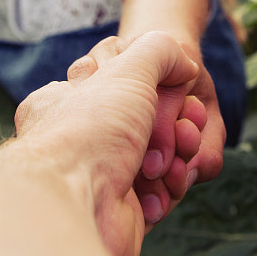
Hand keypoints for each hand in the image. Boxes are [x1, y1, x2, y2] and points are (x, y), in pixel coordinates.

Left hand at [70, 34, 223, 225]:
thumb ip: (159, 51)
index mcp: (71, 99)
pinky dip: (171, 186)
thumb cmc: (91, 128)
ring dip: (180, 154)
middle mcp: (84, 136)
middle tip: (184, 129)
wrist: (79, 203)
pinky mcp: (124, 206)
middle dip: (178, 126)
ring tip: (179, 157)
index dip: (164, 88)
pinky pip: (160, 191)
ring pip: (161, 157)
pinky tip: (170, 182)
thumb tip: (183, 66)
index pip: (131, 85)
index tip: (182, 91)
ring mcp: (103, 172)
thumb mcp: (126, 68)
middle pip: (151, 122)